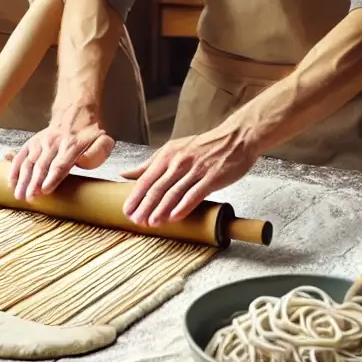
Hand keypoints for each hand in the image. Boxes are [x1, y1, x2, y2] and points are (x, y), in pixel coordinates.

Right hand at [8, 101, 113, 200]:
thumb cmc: (89, 134)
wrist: (75, 112)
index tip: (44, 190)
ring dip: (22, 179)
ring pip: (29, 162)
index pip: (60, 164)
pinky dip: (14, 170)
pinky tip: (11, 183)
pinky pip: (21, 156)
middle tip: (29, 198)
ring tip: (18, 195)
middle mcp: (54, 143)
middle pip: (42, 165)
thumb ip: (98, 153)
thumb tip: (82, 162)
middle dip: (33, 183)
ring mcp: (41, 142)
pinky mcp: (32, 142)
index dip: (52, 178)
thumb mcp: (103, 140)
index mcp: (72, 145)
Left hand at [121, 119, 260, 227]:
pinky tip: (175, 217)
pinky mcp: (212, 177)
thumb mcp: (173, 149)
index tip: (126, 210)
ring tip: (151, 223)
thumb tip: (126, 174)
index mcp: (167, 155)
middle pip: (158, 187)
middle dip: (145, 206)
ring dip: (161, 209)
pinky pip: (195, 194)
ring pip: (174, 192)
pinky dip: (184, 206)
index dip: (135, 195)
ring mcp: (195, 170)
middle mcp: (179, 162)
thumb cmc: (204, 146)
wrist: (236, 138)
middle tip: (136, 220)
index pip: (146, 178)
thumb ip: (150, 163)